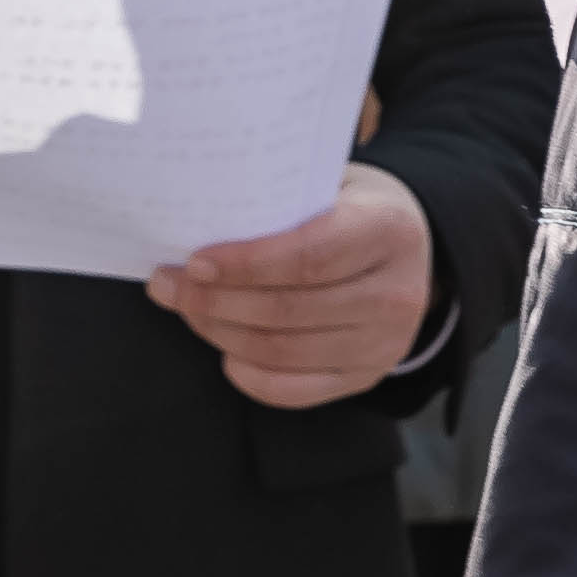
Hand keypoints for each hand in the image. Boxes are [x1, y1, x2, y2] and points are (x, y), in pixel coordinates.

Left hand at [151, 159, 435, 405]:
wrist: (409, 245)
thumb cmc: (350, 208)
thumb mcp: (329, 185)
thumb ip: (277, 200)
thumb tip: (196, 219)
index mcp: (389, 230)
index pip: (310, 257)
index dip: (246, 265)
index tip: (194, 263)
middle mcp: (397, 293)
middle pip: (289, 310)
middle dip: (216, 302)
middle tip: (168, 286)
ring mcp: (386, 342)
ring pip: (284, 351)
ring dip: (222, 333)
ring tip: (187, 310)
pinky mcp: (367, 375)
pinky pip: (295, 390)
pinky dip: (249, 375)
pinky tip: (225, 349)